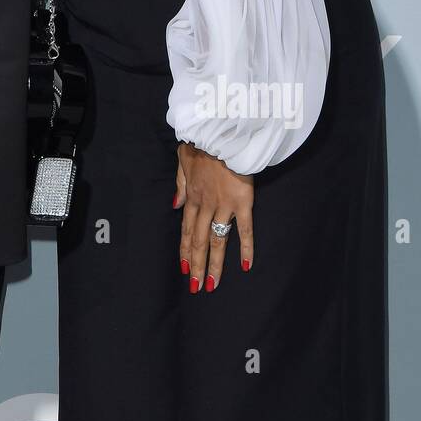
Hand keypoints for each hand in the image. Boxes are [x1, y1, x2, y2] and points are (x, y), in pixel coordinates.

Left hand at [173, 141, 253, 290]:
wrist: (219, 133)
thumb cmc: (202, 143)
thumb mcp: (182, 161)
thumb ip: (179, 185)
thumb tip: (174, 205)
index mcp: (192, 197)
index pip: (186, 230)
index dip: (185, 251)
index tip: (184, 269)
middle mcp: (205, 205)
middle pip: (199, 241)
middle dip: (197, 266)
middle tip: (196, 287)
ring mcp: (223, 206)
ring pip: (217, 241)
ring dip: (214, 264)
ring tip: (212, 285)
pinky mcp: (242, 203)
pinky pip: (244, 229)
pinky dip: (246, 248)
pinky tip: (246, 265)